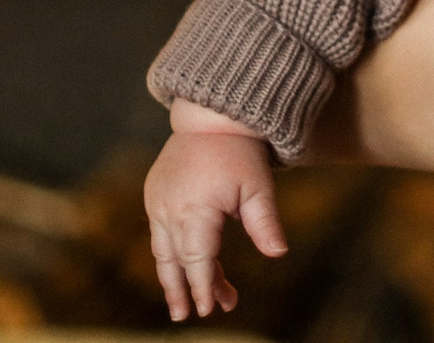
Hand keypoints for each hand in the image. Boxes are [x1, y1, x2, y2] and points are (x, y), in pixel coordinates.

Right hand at [143, 106, 288, 320]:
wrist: (211, 117)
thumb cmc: (239, 152)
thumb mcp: (259, 185)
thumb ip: (265, 222)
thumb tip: (279, 253)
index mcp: (196, 209)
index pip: (198, 259)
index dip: (204, 286)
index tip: (212, 308)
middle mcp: (170, 208)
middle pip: (177, 261)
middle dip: (185, 290)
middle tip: (190, 315)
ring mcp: (157, 201)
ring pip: (162, 250)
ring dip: (173, 277)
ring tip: (181, 305)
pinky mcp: (154, 194)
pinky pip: (158, 233)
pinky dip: (169, 254)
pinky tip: (182, 268)